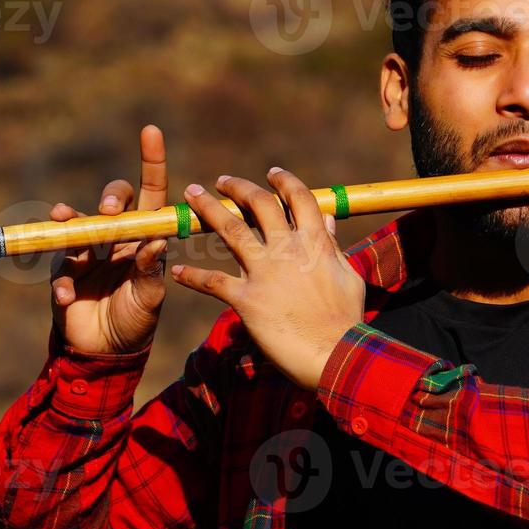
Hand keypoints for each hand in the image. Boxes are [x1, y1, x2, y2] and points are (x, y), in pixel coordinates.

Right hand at [49, 126, 172, 354]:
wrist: (108, 352)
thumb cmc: (137, 320)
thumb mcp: (150, 298)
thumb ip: (149, 272)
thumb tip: (156, 241)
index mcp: (144, 238)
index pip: (149, 193)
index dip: (151, 161)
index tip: (151, 131)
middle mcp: (116, 238)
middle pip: (112, 202)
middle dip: (110, 197)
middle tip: (109, 212)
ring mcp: (87, 254)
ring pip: (77, 225)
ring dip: (71, 221)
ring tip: (66, 219)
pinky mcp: (65, 276)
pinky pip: (60, 273)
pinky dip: (63, 285)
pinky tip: (69, 298)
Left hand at [168, 168, 365, 390]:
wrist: (334, 354)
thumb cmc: (345, 319)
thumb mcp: (348, 276)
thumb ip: (333, 246)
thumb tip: (327, 219)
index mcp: (315, 243)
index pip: (299, 199)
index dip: (284, 182)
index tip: (271, 174)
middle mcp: (287, 250)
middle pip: (259, 205)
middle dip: (238, 187)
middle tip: (222, 182)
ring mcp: (264, 272)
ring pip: (230, 230)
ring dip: (208, 209)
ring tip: (192, 195)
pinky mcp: (246, 299)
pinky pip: (213, 282)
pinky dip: (194, 277)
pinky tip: (180, 273)